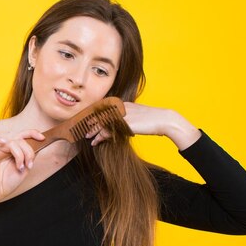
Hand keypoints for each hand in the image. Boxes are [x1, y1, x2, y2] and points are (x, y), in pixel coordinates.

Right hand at [0, 130, 44, 202]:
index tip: (42, 138)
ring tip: (20, 167)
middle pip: (20, 139)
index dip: (33, 133)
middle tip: (29, 165)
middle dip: (28, 151)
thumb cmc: (9, 182)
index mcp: (14, 150)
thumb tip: (38, 144)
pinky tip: (2, 142)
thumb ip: (30, 156)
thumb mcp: (25, 168)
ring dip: (19, 154)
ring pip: (11, 142)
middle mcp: (6, 148)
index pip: (23, 135)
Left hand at [86, 102, 200, 149]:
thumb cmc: (151, 120)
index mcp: (122, 103)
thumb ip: (124, 118)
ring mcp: (122, 114)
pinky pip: (108, 130)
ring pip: (101, 122)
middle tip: (81, 128)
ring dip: (93, 130)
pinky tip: (95, 141)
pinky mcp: (124, 123)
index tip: (85, 121)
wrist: (164, 120)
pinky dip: (100, 136)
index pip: (102, 108)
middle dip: (89, 122)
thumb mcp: (135, 116)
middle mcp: (120, 107)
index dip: (92, 115)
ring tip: (87, 136)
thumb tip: (115, 126)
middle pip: (99, 114)